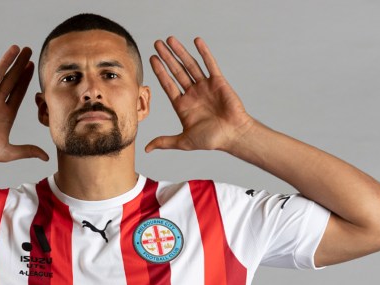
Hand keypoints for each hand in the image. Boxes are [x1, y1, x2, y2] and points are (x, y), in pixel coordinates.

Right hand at [0, 45, 47, 163]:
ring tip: (16, 47)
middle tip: (29, 50)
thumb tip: (46, 157)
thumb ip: (27, 151)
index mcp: (6, 114)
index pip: (19, 92)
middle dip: (20, 65)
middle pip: (11, 79)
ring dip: (6, 60)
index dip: (26, 79)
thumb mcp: (8, 152)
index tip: (33, 66)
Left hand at [146, 37, 255, 152]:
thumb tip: (146, 149)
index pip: (168, 84)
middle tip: (157, 43)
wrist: (233, 135)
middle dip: (167, 57)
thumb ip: (165, 142)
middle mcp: (193, 93)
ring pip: (190, 65)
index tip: (152, 59)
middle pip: (177, 71)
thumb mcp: (183, 141)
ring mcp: (205, 86)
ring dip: (180, 52)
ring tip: (170, 39)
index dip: (160, 72)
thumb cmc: (211, 140)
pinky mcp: (218, 82)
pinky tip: (196, 41)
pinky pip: (209, 64)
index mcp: (183, 105)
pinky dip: (204, 52)